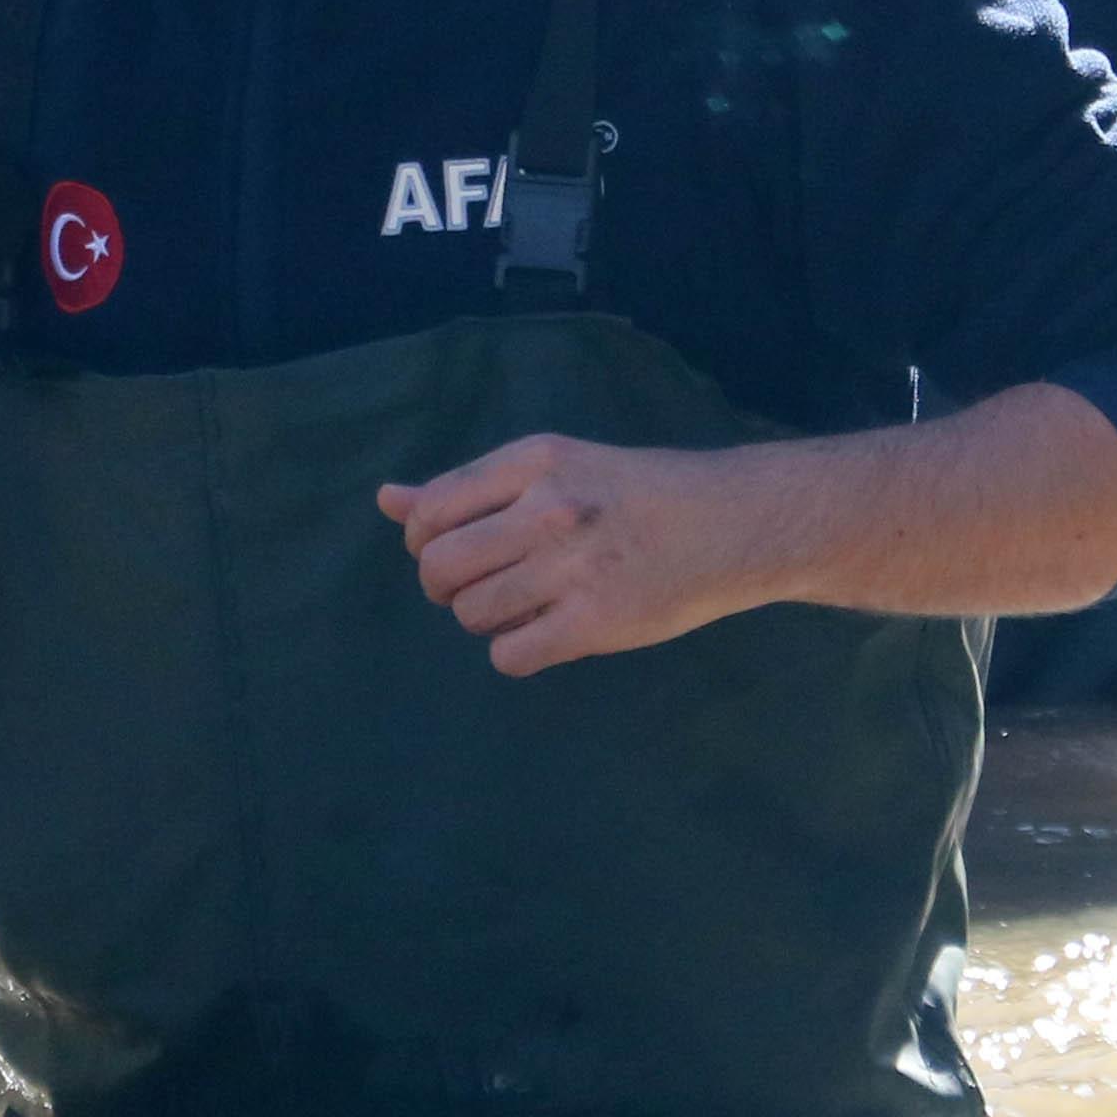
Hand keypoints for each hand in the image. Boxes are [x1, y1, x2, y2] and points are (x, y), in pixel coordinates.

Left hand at [381, 434, 796, 675]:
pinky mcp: (594, 621)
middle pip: (440, 568)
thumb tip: (386, 499)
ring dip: (485, 621)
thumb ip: (471, 488)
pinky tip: (543, 634)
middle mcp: (547, 508)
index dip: (424, 543)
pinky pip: (510, 656)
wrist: (729, 524)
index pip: (431, 510)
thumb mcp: (555, 466)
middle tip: (482, 587)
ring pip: (472, 615)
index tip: (452, 551)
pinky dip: (514, 653)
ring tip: (524, 607)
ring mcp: (571, 567)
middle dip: (447, 588)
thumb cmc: (635, 493)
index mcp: (533, 461)